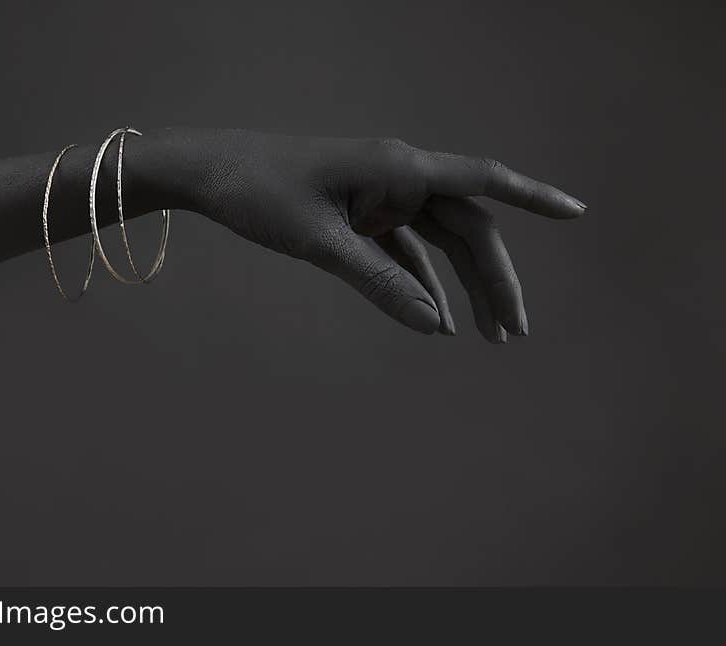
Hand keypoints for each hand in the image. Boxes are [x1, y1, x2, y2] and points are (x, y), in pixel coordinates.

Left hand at [177, 129, 585, 340]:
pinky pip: (406, 251)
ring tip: (483, 336)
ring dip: (463, 287)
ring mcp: (382, 197)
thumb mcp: (321, 243)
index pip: (482, 181)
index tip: (576, 214)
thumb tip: (432, 325)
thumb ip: (378, 282)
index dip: (533, 198)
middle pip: (468, 228)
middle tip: (512, 333)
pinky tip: (434, 320)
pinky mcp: (363, 215)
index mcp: (399, 167)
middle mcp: (400, 177)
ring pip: (441, 243)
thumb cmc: (261, 193)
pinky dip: (422, 284)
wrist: (212, 175)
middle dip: (494, 280)